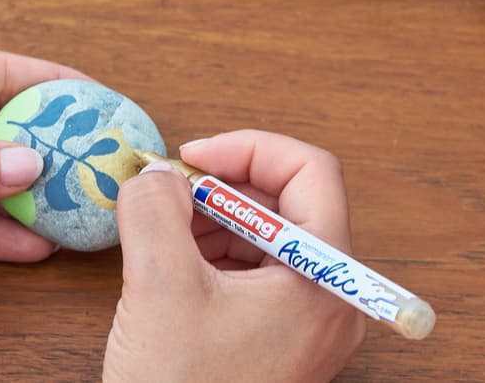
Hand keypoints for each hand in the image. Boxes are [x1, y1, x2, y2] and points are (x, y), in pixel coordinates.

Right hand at [104, 130, 365, 382]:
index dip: (249, 147)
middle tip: (168, 192)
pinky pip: (254, 272)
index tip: (192, 155)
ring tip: (161, 232)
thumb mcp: (159, 288)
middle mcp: (328, 297)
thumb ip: (155, 210)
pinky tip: (171, 263)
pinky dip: (212, 253)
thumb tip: (155, 172)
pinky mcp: (279, 337)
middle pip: (288, 203)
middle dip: (222, 187)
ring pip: (267, 236)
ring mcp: (306, 321)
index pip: (310, 172)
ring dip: (212, 219)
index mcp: (323, 281)